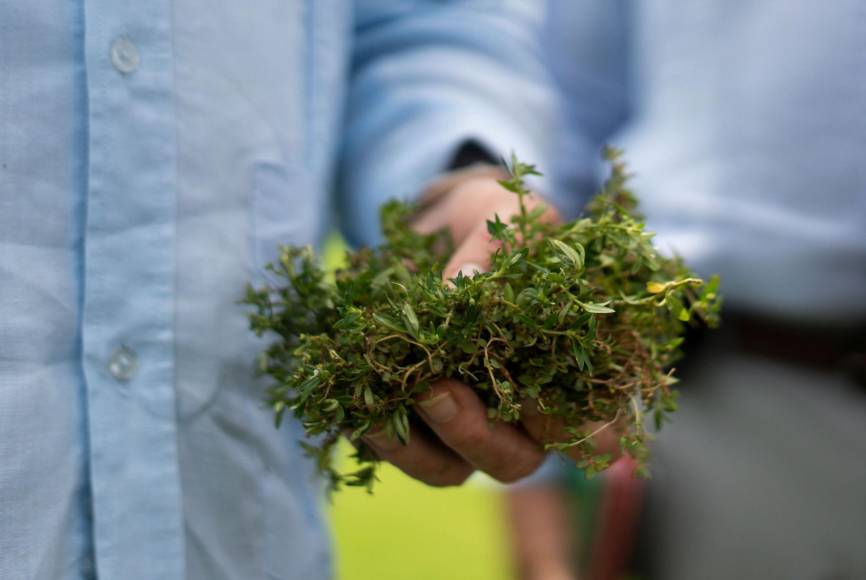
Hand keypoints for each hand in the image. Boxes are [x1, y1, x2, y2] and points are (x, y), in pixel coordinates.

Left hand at [362, 166, 620, 485]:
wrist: (443, 229)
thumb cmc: (500, 227)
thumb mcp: (514, 217)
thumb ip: (503, 246)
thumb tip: (461, 282)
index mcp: (571, 374)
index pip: (595, 435)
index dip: (576, 433)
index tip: (538, 396)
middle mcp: (522, 415)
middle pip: (515, 461)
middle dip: (477, 434)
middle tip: (440, 390)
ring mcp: (468, 423)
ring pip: (453, 469)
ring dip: (422, 446)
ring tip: (396, 396)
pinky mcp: (416, 422)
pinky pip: (400, 452)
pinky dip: (381, 438)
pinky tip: (357, 406)